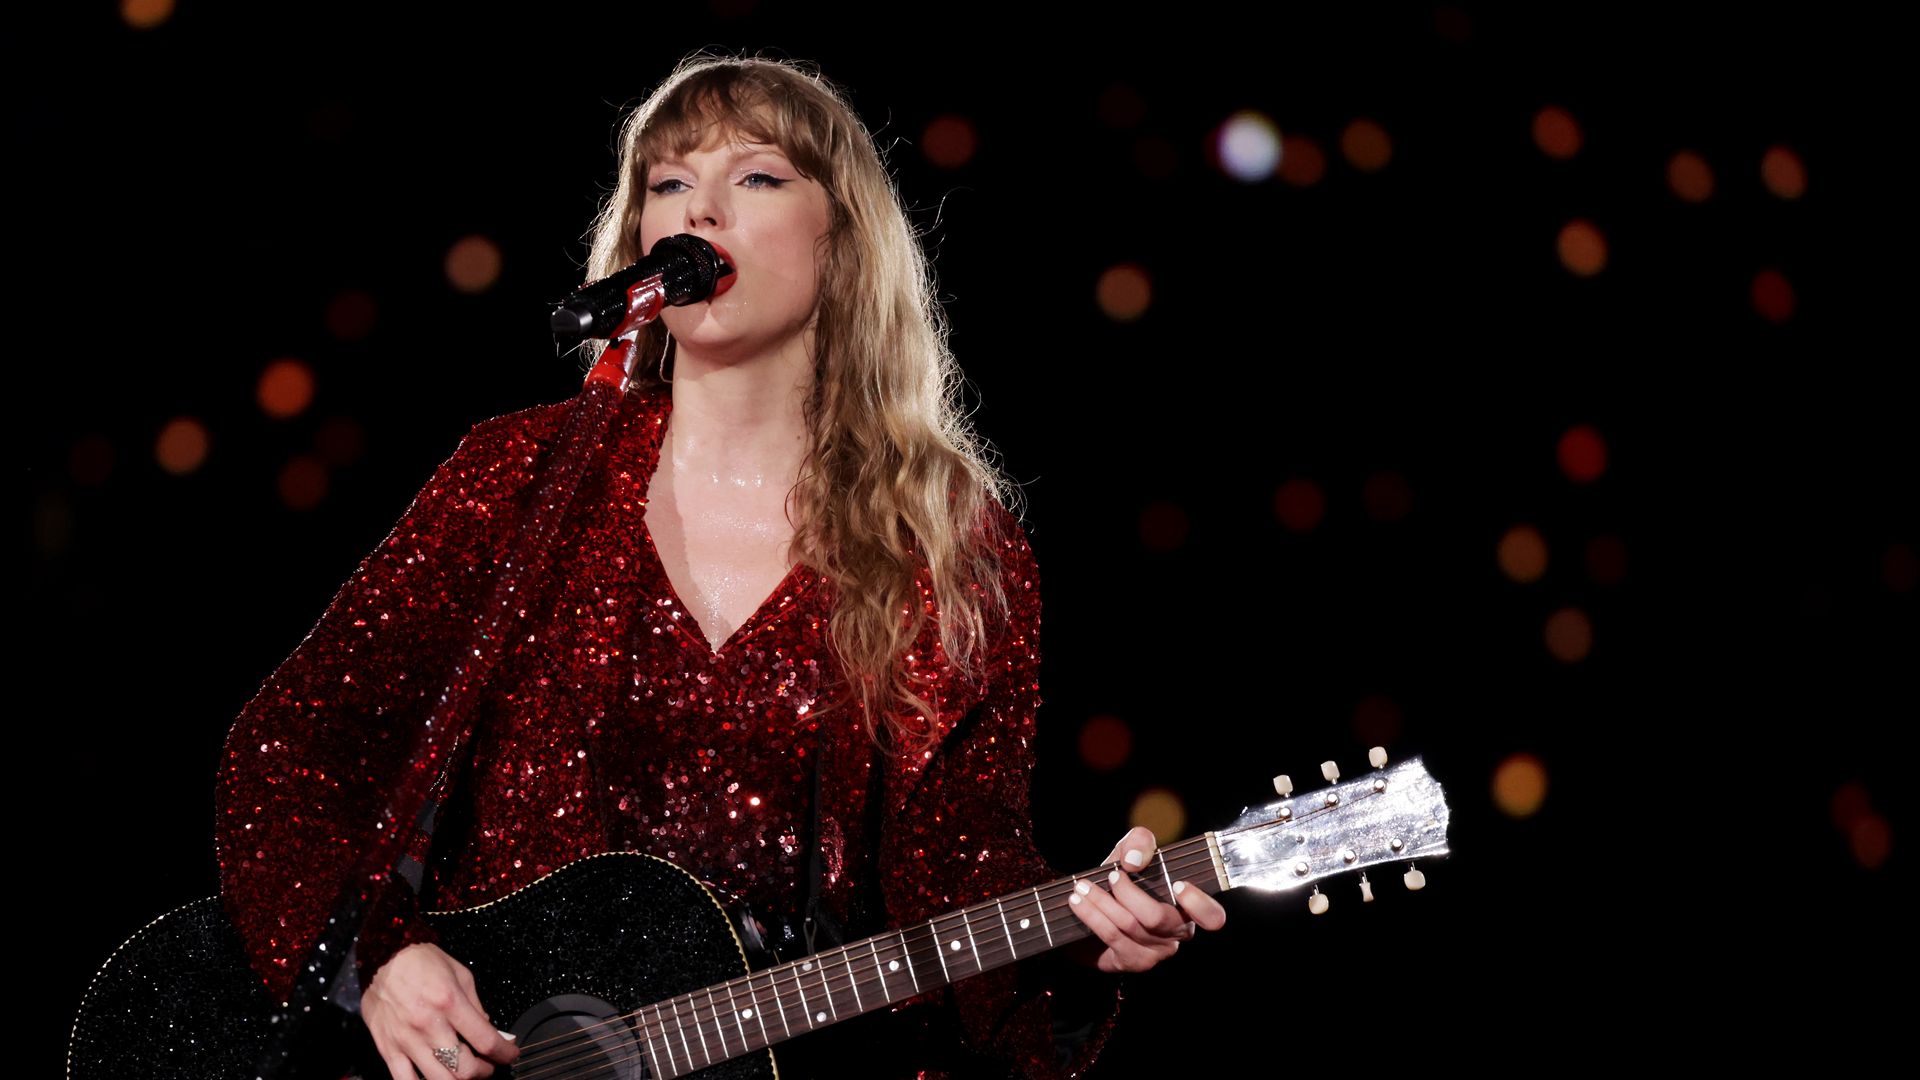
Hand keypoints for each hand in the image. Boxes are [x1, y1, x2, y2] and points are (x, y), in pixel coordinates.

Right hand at [361, 943, 519, 1078]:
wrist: (382, 955)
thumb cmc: (420, 961)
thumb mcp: (460, 974)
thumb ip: (476, 1005)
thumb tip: (488, 1028)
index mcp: (450, 1003)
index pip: (486, 1040)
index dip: (504, 1053)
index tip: (510, 1054)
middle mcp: (429, 1025)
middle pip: (464, 1068)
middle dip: (484, 1072)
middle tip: (488, 1066)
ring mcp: (407, 1040)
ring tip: (465, 1072)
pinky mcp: (388, 1048)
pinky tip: (435, 1079)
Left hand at [1064, 825, 1227, 974]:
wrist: (1092, 912)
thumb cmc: (1121, 882)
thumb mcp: (1131, 854)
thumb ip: (1139, 843)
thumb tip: (1135, 861)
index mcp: (1187, 908)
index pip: (1211, 916)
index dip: (1199, 904)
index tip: (1177, 884)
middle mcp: (1177, 934)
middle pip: (1157, 917)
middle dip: (1128, 893)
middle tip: (1111, 875)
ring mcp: (1155, 952)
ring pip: (1130, 926)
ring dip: (1101, 902)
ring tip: (1082, 887)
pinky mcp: (1132, 962)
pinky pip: (1112, 937)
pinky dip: (1092, 916)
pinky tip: (1078, 903)